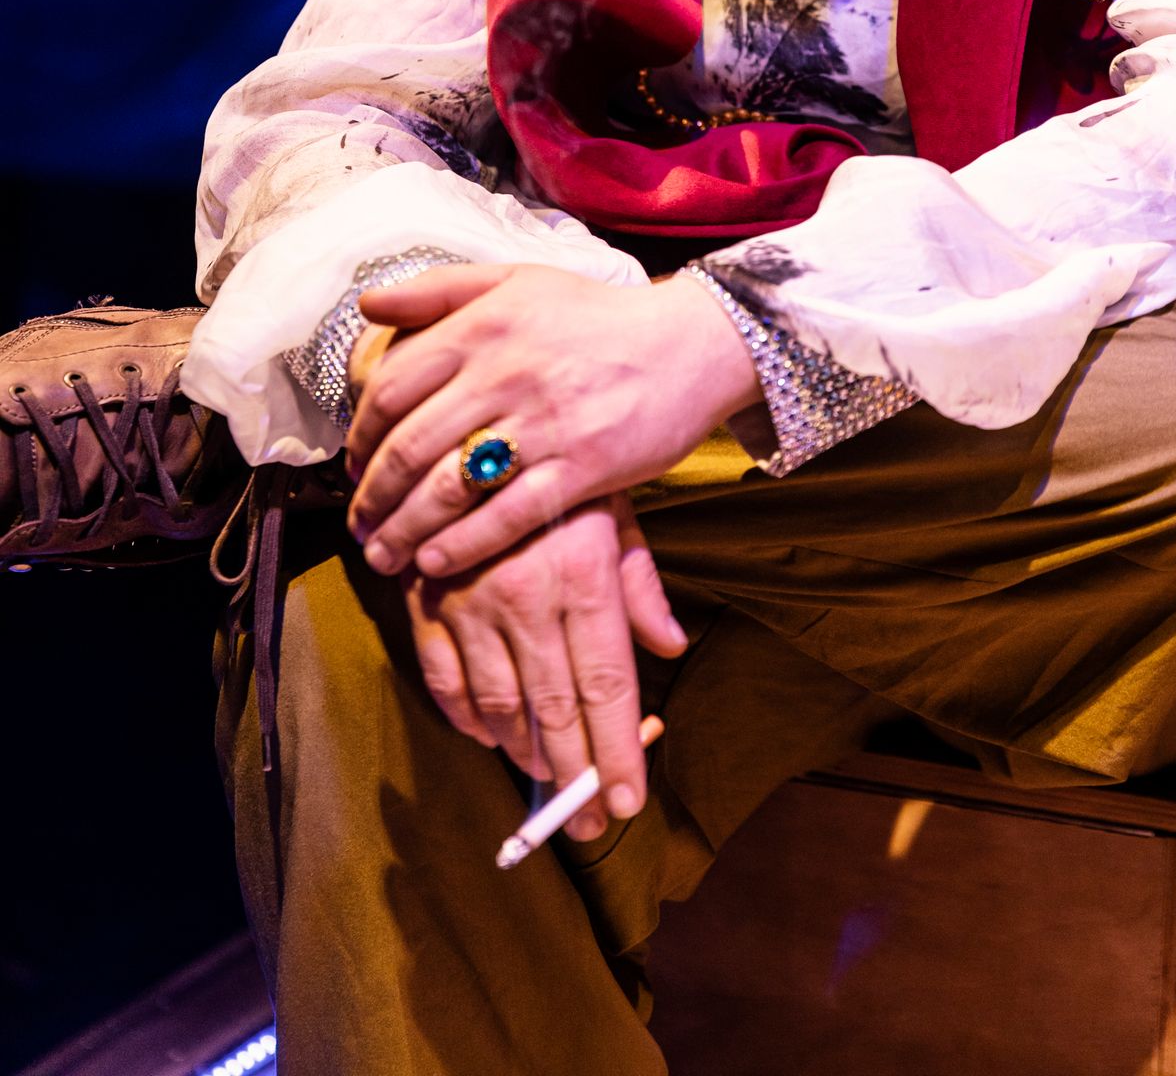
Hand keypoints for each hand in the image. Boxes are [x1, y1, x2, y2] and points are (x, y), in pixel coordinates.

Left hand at [345, 261, 758, 578]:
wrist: (688, 344)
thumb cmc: (595, 315)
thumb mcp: (517, 280)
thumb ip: (439, 289)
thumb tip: (367, 304)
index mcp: (484, 325)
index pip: (391, 387)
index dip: (360, 435)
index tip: (353, 464)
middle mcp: (506, 373)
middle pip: (411, 446)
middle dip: (372, 494)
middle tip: (358, 521)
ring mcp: (545, 424)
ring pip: (448, 488)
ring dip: (403, 530)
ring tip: (381, 554)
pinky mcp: (582, 468)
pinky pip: (506, 518)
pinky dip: (460, 547)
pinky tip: (434, 565)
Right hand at [402, 492, 684, 833]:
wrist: (471, 427)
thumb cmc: (560, 473)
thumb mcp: (615, 511)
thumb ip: (640, 584)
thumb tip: (672, 648)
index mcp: (582, 574)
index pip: (605, 684)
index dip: (617, 751)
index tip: (629, 801)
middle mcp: (525, 597)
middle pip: (555, 711)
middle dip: (578, 778)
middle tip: (594, 824)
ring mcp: (470, 604)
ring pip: (500, 708)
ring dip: (527, 756)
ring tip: (554, 785)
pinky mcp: (426, 605)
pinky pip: (446, 684)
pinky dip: (470, 722)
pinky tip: (494, 737)